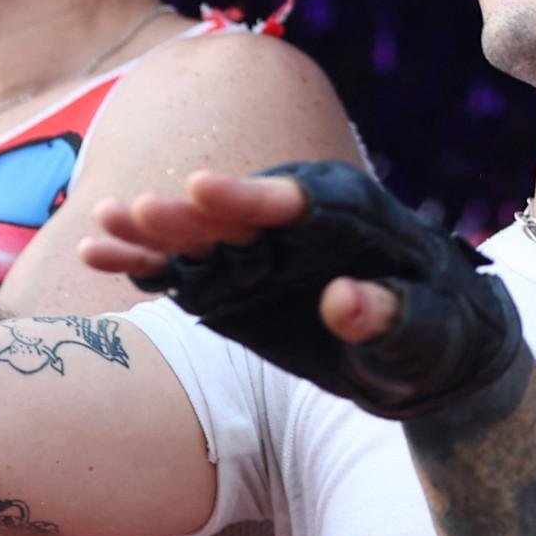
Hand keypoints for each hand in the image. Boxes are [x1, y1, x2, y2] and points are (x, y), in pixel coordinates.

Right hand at [86, 162, 525, 417]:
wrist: (429, 350)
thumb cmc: (439, 331)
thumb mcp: (427, 332)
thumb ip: (389, 316)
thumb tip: (345, 300)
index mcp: (351, 214)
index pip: (298, 199)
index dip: (250, 194)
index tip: (201, 185)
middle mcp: (294, 222)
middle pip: (237, 212)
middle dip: (190, 212)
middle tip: (138, 209)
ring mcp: (258, 251)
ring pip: (198, 234)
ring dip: (152, 229)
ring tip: (102, 221)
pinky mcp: (233, 281)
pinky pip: (182, 269)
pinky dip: (143, 262)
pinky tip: (96, 253)